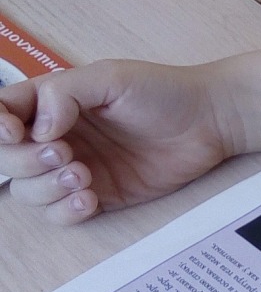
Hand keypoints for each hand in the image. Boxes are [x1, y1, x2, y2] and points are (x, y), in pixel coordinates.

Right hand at [0, 60, 236, 222]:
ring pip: (28, 192)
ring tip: (85, 176)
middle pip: (8, 159)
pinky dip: (66, 211)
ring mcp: (74, 168)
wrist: (209, 122)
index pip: (2, 114)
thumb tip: (37, 127)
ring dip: (47, 188)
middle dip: (27, 162)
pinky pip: (61, 214)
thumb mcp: (110, 77)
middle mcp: (56, 137)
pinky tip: (91, 199)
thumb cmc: (162, 91)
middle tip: (66, 154)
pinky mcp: (97, 195)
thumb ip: (64, 94)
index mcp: (51, 102)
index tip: (17, 132)